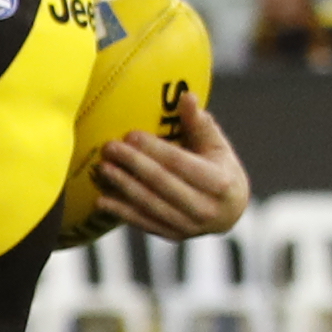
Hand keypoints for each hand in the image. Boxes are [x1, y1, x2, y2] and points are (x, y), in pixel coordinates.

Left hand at [88, 96, 250, 240]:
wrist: (230, 212)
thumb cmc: (220, 169)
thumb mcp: (216, 146)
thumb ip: (199, 124)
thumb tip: (187, 96)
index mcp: (220, 183)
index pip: (180, 163)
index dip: (154, 149)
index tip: (130, 134)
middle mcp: (206, 208)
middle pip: (162, 183)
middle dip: (133, 164)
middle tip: (109, 147)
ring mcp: (189, 226)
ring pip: (150, 205)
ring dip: (123, 187)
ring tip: (102, 168)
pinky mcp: (173, 236)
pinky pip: (143, 223)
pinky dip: (121, 212)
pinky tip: (101, 200)